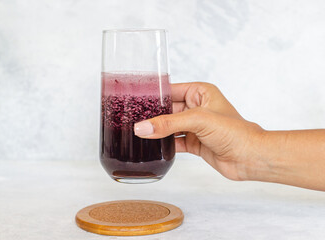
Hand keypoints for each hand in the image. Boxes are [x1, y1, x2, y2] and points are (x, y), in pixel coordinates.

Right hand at [134, 82, 265, 180]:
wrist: (250, 158)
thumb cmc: (235, 132)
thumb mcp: (198, 120)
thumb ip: (168, 124)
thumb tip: (143, 127)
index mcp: (200, 93)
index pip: (171, 90)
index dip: (155, 95)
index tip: (135, 101)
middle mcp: (197, 108)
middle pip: (168, 110)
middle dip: (152, 116)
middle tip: (133, 120)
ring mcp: (195, 126)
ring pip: (169, 127)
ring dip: (157, 131)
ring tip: (138, 133)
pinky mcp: (194, 142)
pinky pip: (174, 141)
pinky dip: (164, 145)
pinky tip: (153, 147)